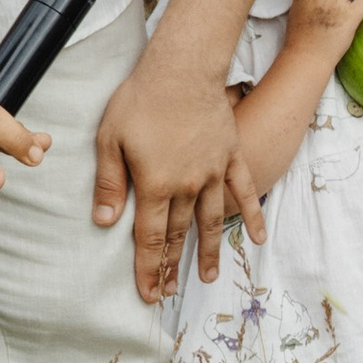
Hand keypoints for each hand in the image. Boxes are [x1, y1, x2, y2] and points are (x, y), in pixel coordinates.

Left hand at [93, 44, 265, 302]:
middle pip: (178, 235)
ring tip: (207, 278)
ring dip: (208, 252)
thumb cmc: (140, 100)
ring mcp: (212, 173)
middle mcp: (187, 186)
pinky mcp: (230, 156)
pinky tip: (258, 238)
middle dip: (171, 267)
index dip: (148, 268)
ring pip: (210, 221)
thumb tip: (103, 222)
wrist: (182, 69)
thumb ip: (109, 183)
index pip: (150, 238)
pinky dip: (251, 215)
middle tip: (169, 293)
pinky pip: (243, 191)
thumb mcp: (110, 140)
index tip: (149, 294)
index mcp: (155, 184)